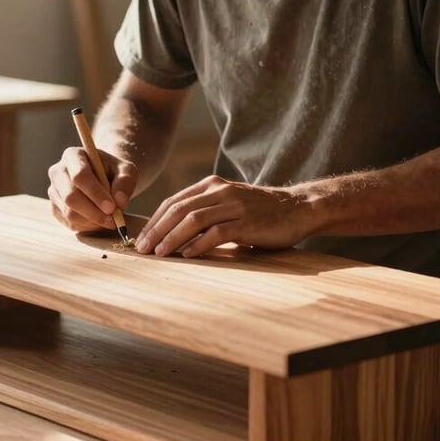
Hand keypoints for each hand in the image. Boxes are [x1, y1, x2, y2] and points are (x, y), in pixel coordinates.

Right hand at [48, 146, 137, 233]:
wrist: (105, 177)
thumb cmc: (114, 171)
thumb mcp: (126, 170)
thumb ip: (125, 182)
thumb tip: (119, 201)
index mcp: (73, 156)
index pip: (80, 176)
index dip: (95, 193)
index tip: (112, 207)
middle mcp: (58, 172)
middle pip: (70, 197)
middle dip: (93, 212)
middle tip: (113, 220)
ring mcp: (54, 191)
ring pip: (69, 213)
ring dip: (92, 221)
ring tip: (110, 220)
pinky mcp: (54, 207)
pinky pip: (68, 222)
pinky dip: (86, 226)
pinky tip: (99, 221)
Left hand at [135, 175, 311, 256]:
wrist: (297, 209)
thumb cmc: (260, 212)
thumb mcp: (228, 204)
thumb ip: (205, 212)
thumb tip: (173, 236)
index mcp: (211, 185)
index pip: (174, 201)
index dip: (155, 220)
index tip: (142, 237)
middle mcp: (220, 191)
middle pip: (178, 209)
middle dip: (157, 230)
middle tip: (143, 248)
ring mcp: (233, 205)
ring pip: (193, 219)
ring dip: (172, 238)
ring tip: (158, 253)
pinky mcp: (246, 222)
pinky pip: (216, 232)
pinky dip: (198, 244)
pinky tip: (186, 255)